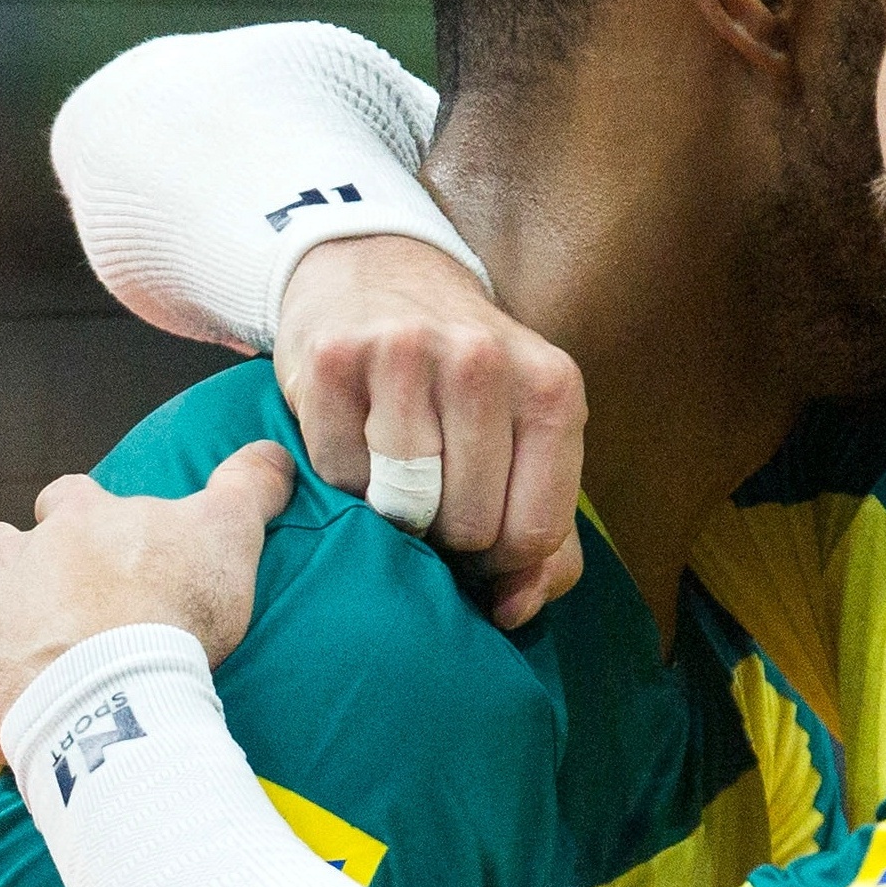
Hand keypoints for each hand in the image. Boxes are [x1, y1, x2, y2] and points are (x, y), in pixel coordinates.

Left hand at [0, 444, 295, 759]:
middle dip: (15, 565)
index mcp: (79, 521)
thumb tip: (274, 450)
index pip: (72, 499)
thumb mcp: (230, 533)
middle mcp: (16, 559)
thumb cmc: (174, 608)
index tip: (107, 543)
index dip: (86, 519)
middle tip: (48, 600)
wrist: (116, 686)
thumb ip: (249, 486)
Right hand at [278, 236, 587, 627]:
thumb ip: (547, 542)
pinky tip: (357, 441)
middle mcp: (484, 362)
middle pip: (468, 525)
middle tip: (435, 500)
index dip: (504, 563)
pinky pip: (339, 476)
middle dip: (449, 535)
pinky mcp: (332, 359)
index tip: (484, 543)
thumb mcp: (528, 441)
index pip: (533, 532)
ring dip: (396, 512)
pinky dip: (345, 481)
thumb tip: (514, 612)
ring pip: (402, 505)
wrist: (378, 274)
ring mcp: (404, 354)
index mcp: (553, 389)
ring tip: (400, 476)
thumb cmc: (465, 383)